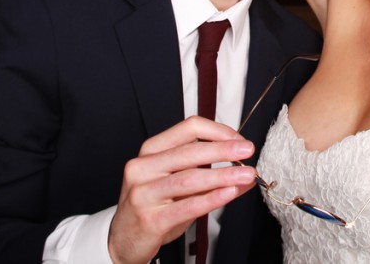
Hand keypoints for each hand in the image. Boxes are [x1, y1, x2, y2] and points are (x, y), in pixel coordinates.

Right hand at [107, 117, 256, 263]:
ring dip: (223, 175)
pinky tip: (229, 193)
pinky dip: (212, 198)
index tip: (238, 139)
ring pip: (190, 178)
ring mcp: (143, 193)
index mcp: (151, 151)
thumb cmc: (153, 206)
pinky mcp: (149, 219)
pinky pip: (186, 206)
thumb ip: (211, 175)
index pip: (189, 128)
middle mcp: (143, 168)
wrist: (122, 240)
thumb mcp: (179, 184)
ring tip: (246, 174)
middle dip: (224, 149)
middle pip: (190, 151)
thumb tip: (245, 172)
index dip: (218, 131)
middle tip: (247, 150)